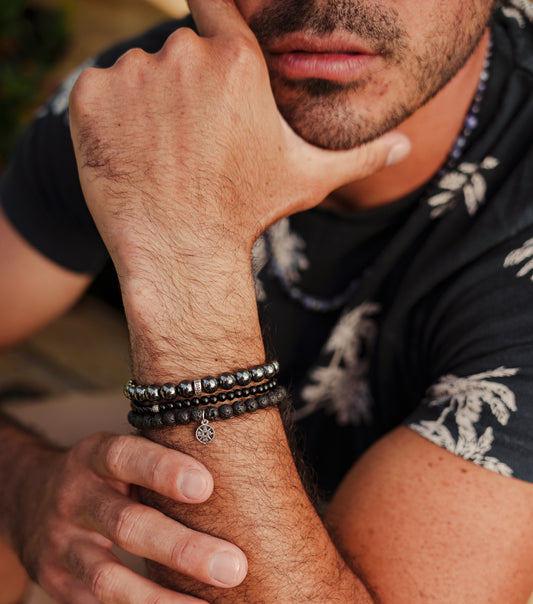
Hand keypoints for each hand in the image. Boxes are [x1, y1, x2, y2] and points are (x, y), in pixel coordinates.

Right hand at [10, 432, 246, 603]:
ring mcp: (60, 545)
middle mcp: (73, 498)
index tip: (207, 487)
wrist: (28, 497)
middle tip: (234, 569)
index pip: (125, 457)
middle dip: (182, 550)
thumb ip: (166, 464)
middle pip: (125, 527)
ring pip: (107, 582)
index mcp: (94, 458)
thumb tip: (249, 483)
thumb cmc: (107, 477)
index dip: (162, 470)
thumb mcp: (123, 456)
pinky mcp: (54, 584)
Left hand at [68, 0, 409, 284]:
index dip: (210, 31)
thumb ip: (356, 154)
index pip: (216, 6)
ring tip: (161, 158)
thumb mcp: (307, 178)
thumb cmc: (246, 213)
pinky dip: (107, 120)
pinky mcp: (91, 97)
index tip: (206, 60)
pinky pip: (98, 94)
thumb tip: (405, 147)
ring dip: (144, 106)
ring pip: (137, 76)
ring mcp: (133, 74)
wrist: (181, 253)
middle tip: (189, 144)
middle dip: (182, 89)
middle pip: (178, 53)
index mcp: (237, 60)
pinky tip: (130, 157)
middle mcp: (185, 54)